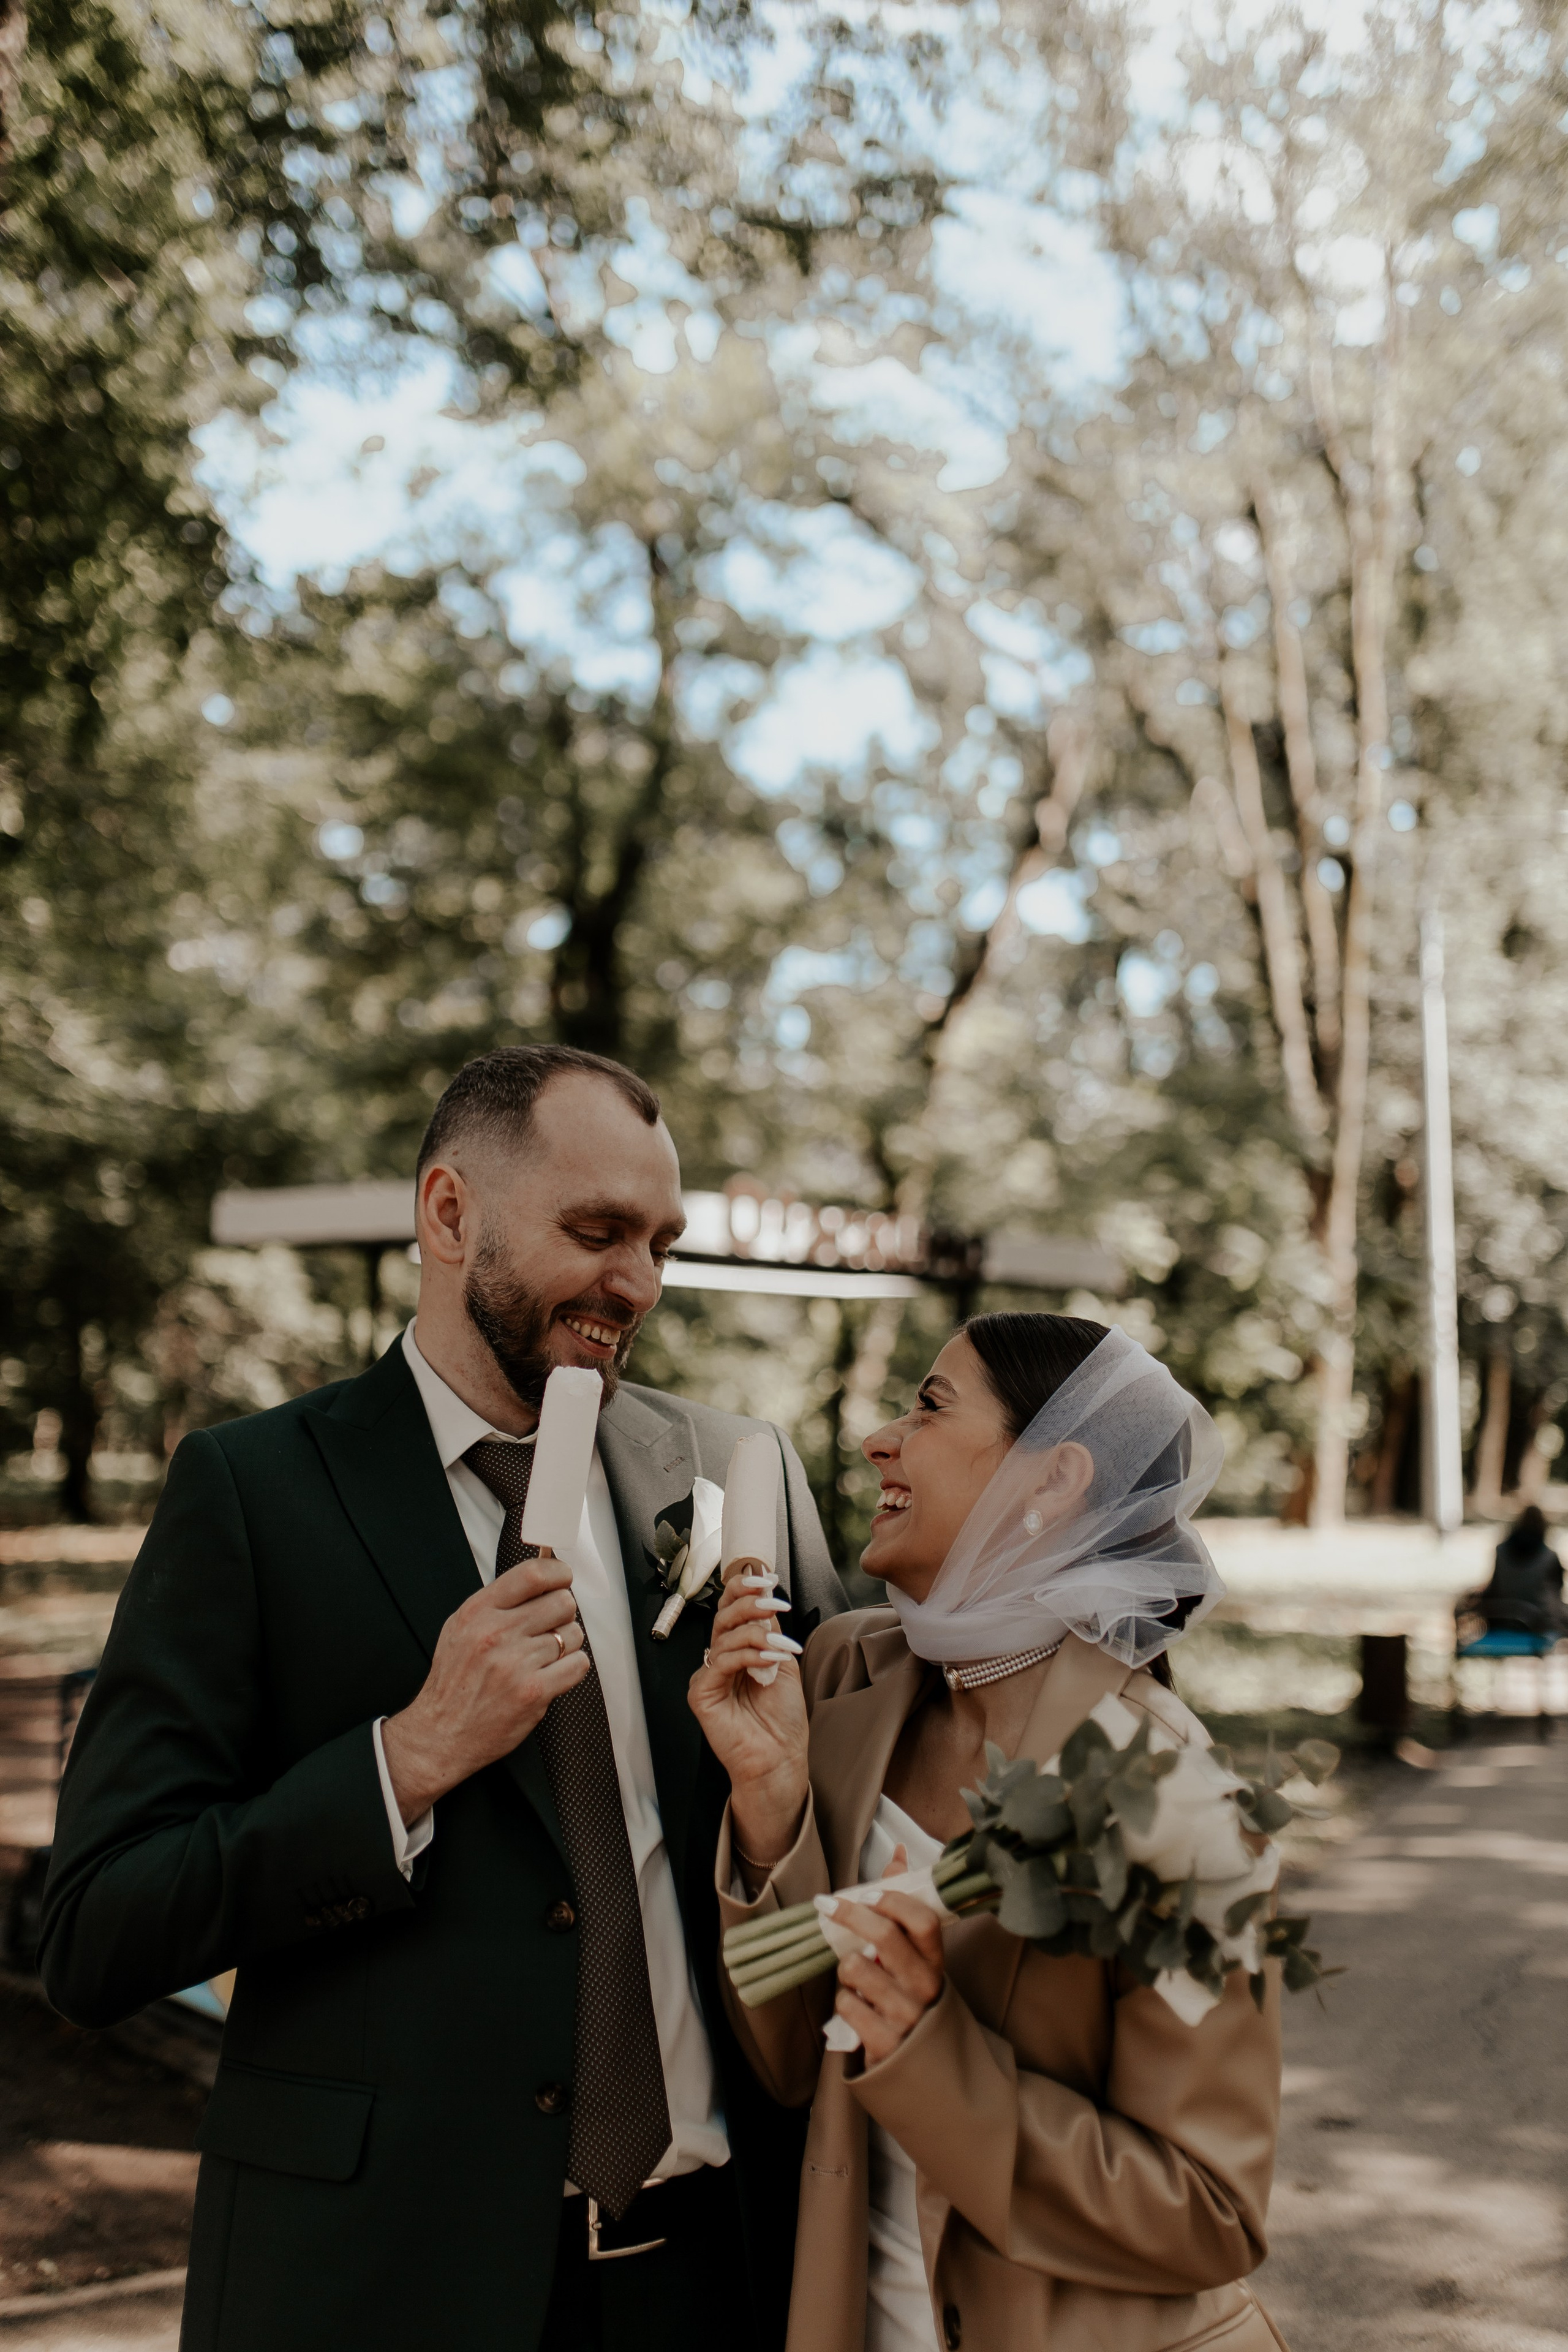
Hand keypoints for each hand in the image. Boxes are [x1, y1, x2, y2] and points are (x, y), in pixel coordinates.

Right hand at [381, 1553, 588, 1821]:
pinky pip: (578, 1665)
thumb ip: (497, 1602)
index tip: (562, 1579)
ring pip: (572, 1635)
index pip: (532, 1574)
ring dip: (565, 1645)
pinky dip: (571, 1668)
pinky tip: (552, 1674)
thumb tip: (540, 1577)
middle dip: (562, 1614)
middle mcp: (496, 1633)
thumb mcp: (460, 1629)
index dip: (558, 1572)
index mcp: (477, 1612)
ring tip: (542, 1658)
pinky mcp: (533, 1692)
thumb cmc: (454, 1682)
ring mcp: (516, 1663)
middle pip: (562, 1602)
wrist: (440, 1734)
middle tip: (549, 1627)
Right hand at [688, 1577, 808, 1867]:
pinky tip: (769, 1658)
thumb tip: (766, 1596)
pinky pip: (721, 1663)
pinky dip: (747, 1655)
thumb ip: (770, 1632)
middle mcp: (719, 1660)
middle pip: (723, 1617)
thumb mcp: (783, 1663)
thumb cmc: (782, 1719)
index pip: (731, 1610)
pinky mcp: (701, 1694)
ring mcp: (708, 1676)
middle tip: (774, 1600)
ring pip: (724, 1637)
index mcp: (737, 1650)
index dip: (744, 1590)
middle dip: (749, 1602)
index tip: (766, 1578)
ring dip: (757, 1633)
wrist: (780, 1758)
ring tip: (782, 1645)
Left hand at [832, 1892, 944, 2066]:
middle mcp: (925, 1987)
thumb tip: (899, 1853)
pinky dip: (844, 2001)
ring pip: (856, 1969)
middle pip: (885, 1937)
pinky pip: (846, 2004)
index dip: (892, 1901)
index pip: (923, 1921)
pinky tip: (858, 2007)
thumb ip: (904, 1904)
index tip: (865, 1894)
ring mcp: (905, 2015)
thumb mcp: (916, 1956)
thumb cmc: (911, 1996)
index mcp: (935, 1961)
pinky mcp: (884, 2042)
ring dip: (846, 1968)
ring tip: (856, 1977)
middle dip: (850, 1915)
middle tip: (828, 1906)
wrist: (923, 2067)